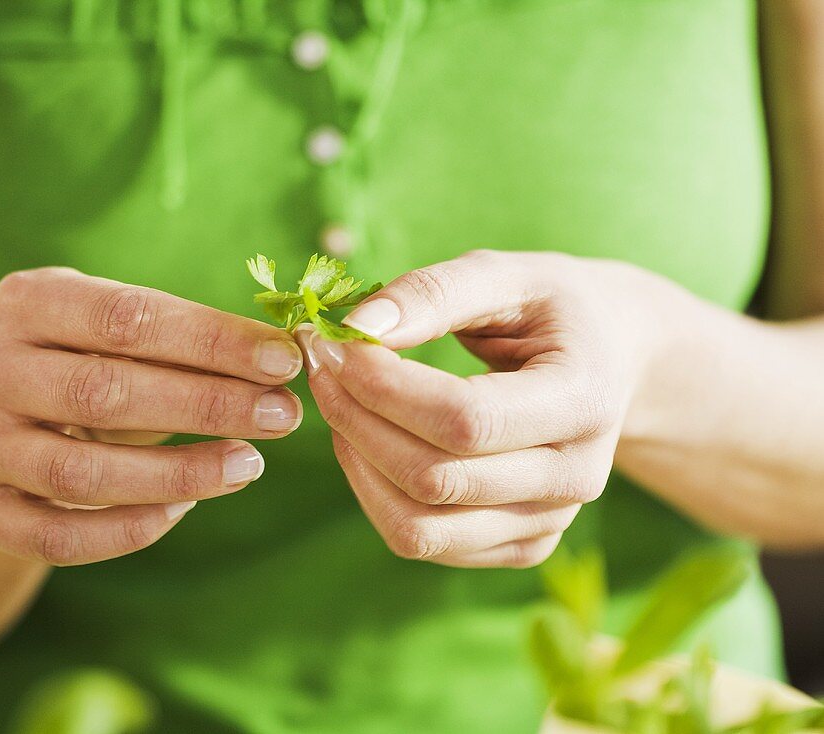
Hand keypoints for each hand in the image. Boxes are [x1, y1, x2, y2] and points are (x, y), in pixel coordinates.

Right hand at [0, 267, 303, 565]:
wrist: (6, 425)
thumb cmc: (89, 362)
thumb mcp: (125, 336)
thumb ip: (191, 342)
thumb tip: (291, 351)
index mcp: (26, 300)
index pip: (124, 316)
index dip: (210, 340)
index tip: (283, 359)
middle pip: (101, 393)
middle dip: (206, 404)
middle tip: (282, 415)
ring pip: (78, 474)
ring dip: (177, 475)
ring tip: (248, 465)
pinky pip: (55, 537)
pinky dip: (126, 532)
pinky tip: (184, 511)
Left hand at [299, 250, 661, 567]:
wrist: (612, 360)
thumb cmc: (552, 308)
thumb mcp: (505, 274)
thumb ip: (432, 292)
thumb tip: (356, 328)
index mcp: (584, 401)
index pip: (466, 420)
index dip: (384, 388)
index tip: (333, 343)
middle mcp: (576, 477)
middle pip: (435, 479)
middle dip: (356, 419)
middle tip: (321, 365)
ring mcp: (549, 521)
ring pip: (418, 528)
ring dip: (355, 463)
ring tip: (338, 401)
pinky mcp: (521, 545)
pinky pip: (422, 542)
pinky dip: (374, 493)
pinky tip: (367, 439)